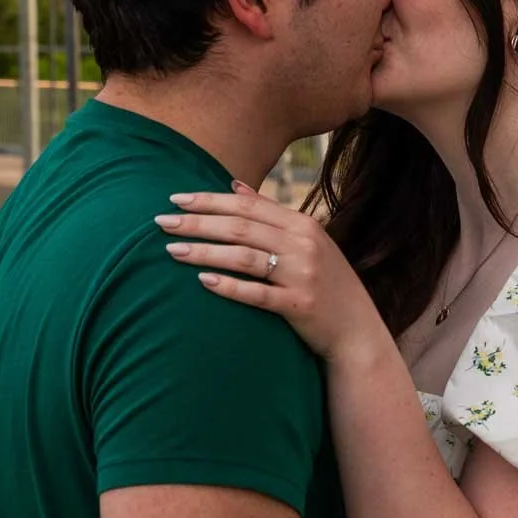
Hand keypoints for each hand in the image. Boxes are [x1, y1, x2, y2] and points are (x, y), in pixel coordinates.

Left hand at [155, 183, 385, 362]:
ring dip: (204, 252)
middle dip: (197, 223)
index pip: (248, 206)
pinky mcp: (299, 305)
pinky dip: (229, 286)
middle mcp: (304, 245)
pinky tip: (203, 282)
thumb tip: (234, 186)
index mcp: (302, 224)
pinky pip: (257, 294)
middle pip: (241, 228)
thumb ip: (271, 214)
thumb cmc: (324, 284)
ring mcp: (303, 275)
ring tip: (172, 250)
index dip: (209, 200)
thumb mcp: (305, 242)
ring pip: (244, 257)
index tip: (175, 198)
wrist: (356, 331)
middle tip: (161, 222)